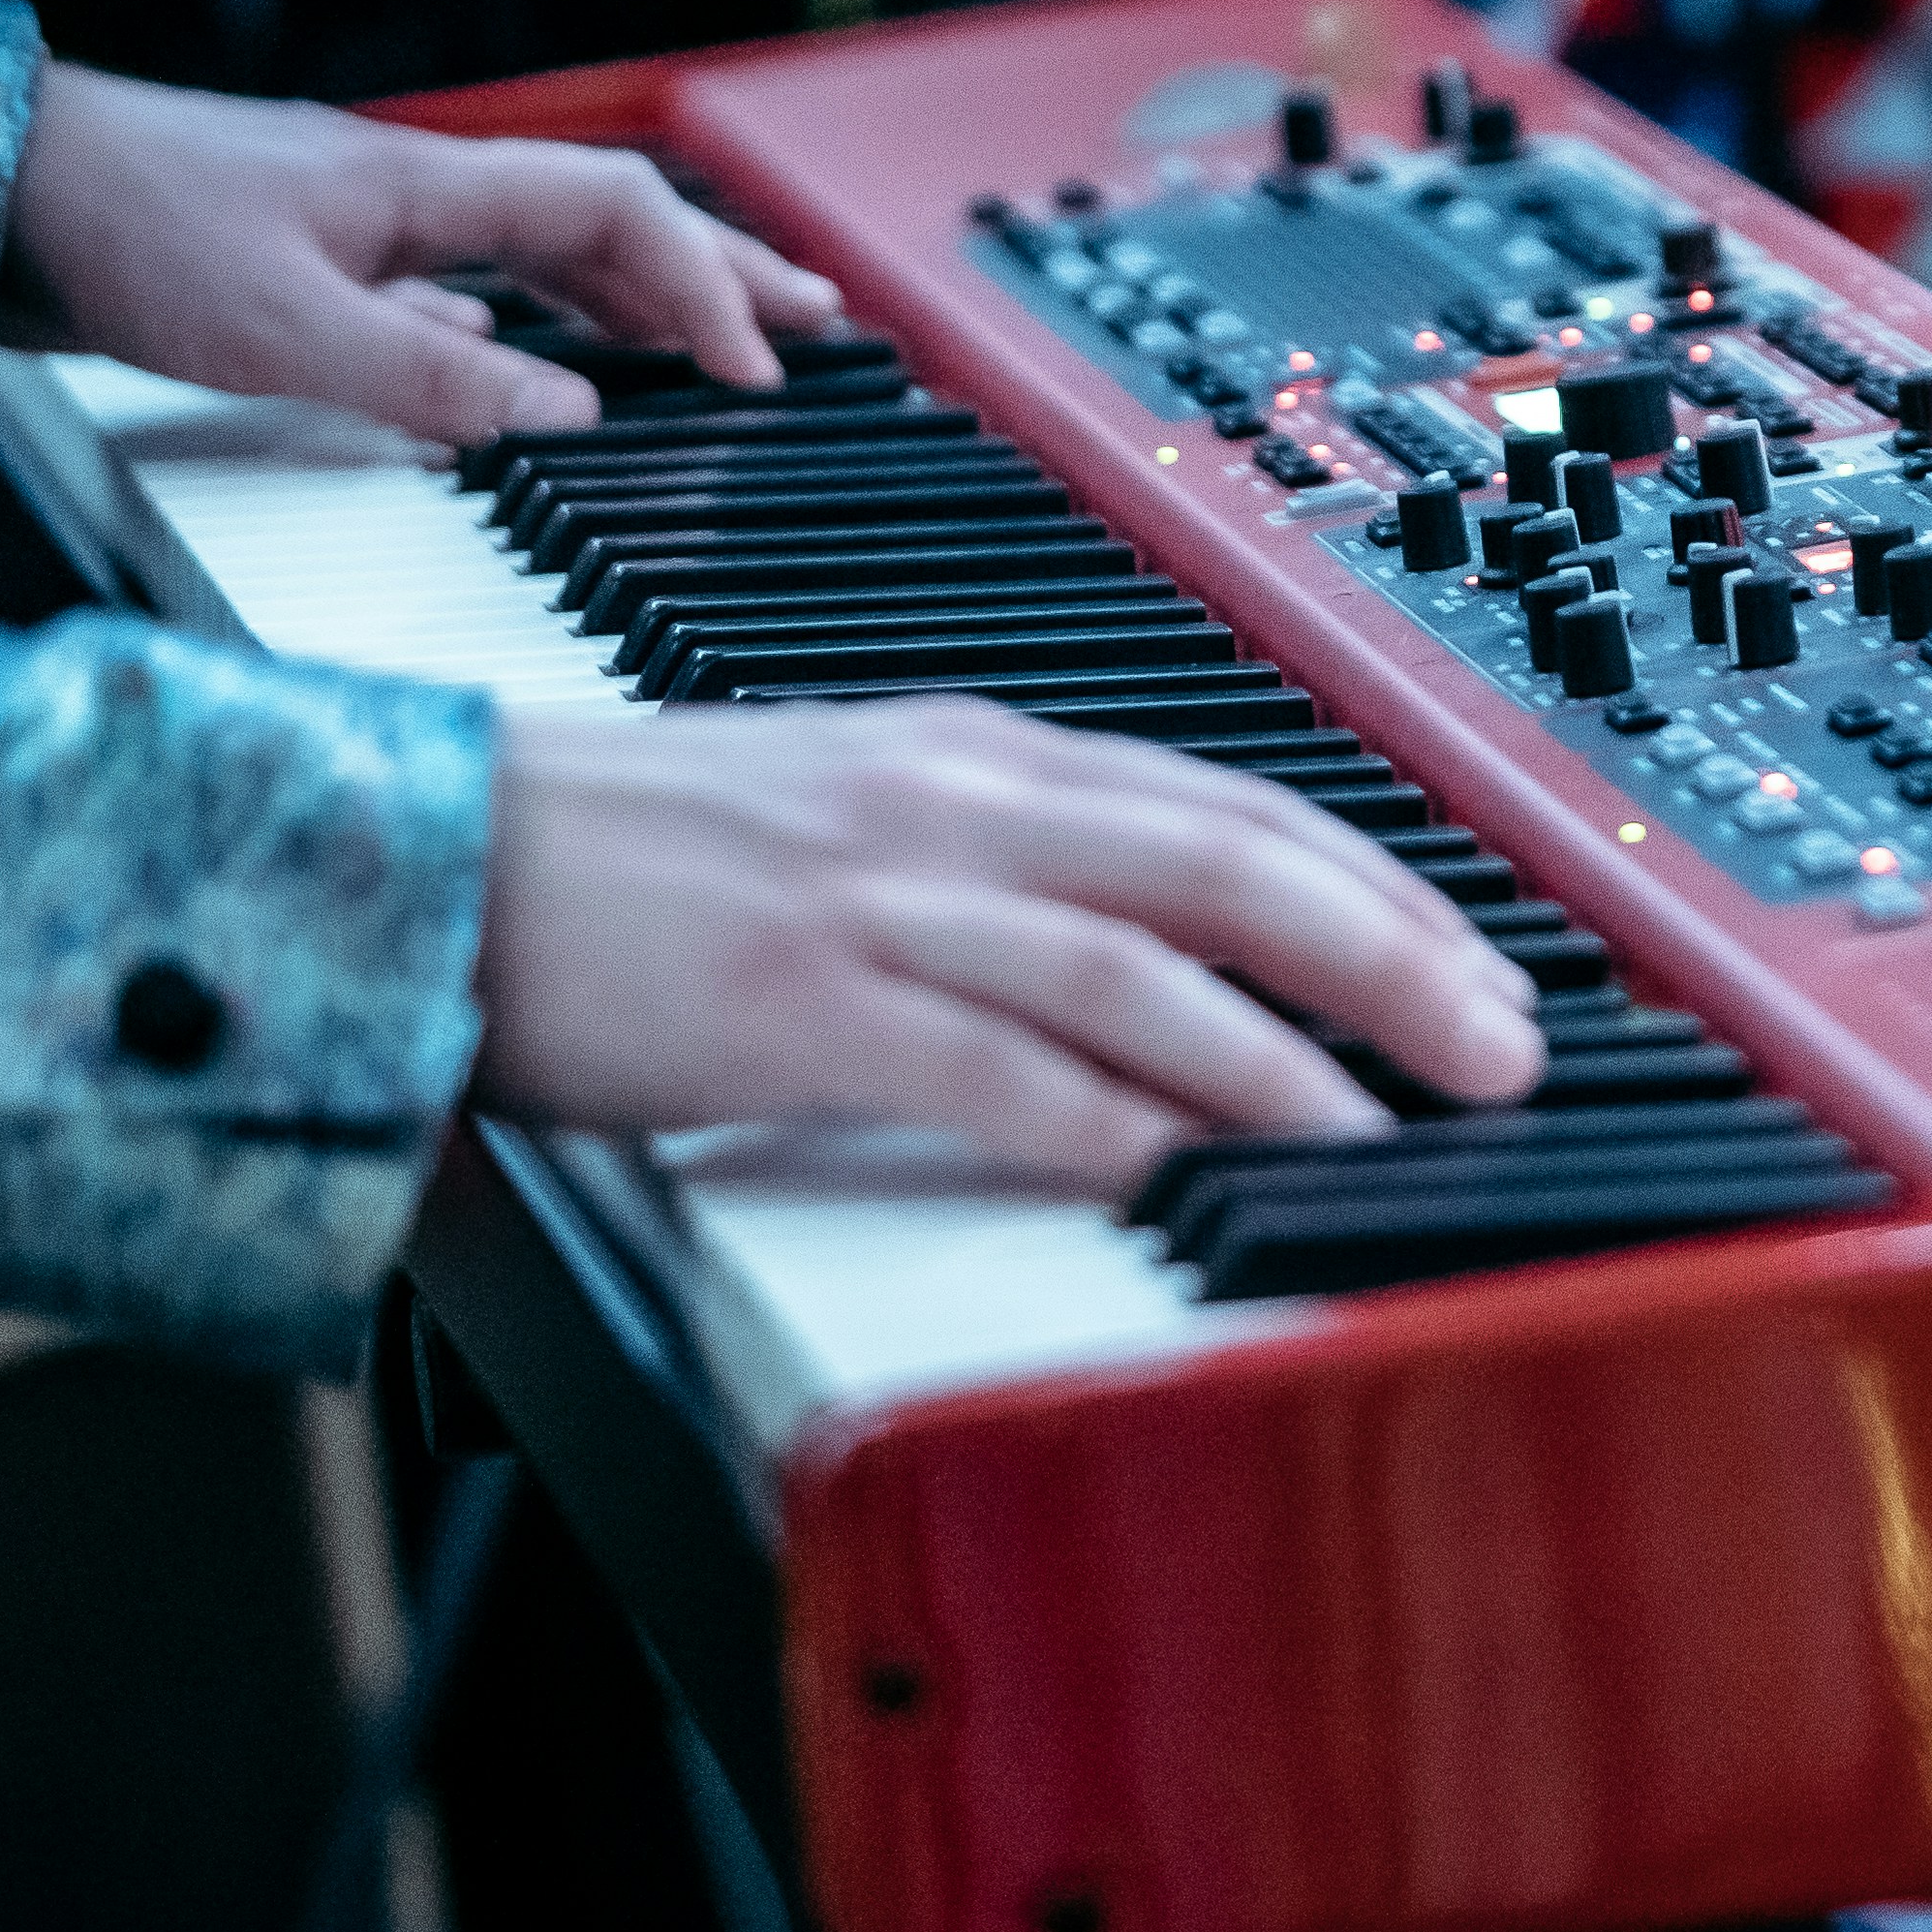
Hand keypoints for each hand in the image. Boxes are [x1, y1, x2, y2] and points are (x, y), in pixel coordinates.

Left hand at [1, 62, 843, 441]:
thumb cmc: (126, 233)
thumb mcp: (286, 333)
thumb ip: (432, 384)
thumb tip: (566, 422)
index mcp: (428, 187)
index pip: (617, 215)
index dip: (706, 287)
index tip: (761, 369)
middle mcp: (416, 194)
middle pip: (608, 221)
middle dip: (721, 272)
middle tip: (817, 321)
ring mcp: (373, 224)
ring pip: (545, 253)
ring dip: (640, 295)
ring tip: (714, 341)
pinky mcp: (323, 260)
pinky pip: (470, 286)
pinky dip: (538, 325)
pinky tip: (540, 367)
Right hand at [471, 700, 1549, 1189]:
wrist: (427, 853)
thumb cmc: (619, 858)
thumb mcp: (838, 815)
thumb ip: (984, 862)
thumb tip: (1135, 939)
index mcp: (964, 758)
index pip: (1223, 805)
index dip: (1375, 883)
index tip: (1478, 958)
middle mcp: (947, 811)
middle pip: (1224, 865)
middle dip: (1391, 954)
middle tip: (1504, 1043)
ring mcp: (877, 903)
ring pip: (1139, 966)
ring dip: (1289, 1053)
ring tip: (1396, 1124)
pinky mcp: (801, 1004)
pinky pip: (994, 1068)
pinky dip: (1110, 1123)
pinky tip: (1192, 1172)